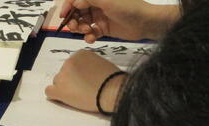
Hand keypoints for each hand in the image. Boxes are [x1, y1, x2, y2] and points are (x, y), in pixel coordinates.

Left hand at [45, 50, 125, 112]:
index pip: (73, 64)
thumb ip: (90, 66)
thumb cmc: (111, 79)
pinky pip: (49, 92)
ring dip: (65, 88)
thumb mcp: (101, 64)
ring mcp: (62, 76)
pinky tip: (62, 99)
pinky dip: (55, 96)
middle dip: (71, 81)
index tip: (85, 80)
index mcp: (80, 54)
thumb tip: (87, 73)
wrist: (111, 91)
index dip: (78, 74)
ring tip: (77, 96)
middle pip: (65, 73)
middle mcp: (69, 62)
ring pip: (57, 82)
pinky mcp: (59, 90)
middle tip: (83, 89)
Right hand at [60, 0, 179, 42]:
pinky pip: (91, 33)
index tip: (63, 16)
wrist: (145, 23)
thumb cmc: (129, 8)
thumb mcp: (107, 0)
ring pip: (83, 23)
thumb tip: (74, 1)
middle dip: (73, 20)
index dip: (68, 6)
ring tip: (87, 32)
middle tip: (75, 27)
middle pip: (77, 11)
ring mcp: (100, 17)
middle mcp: (97, 5)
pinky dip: (89, 37)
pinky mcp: (104, 29)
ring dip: (81, 29)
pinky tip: (92, 39)